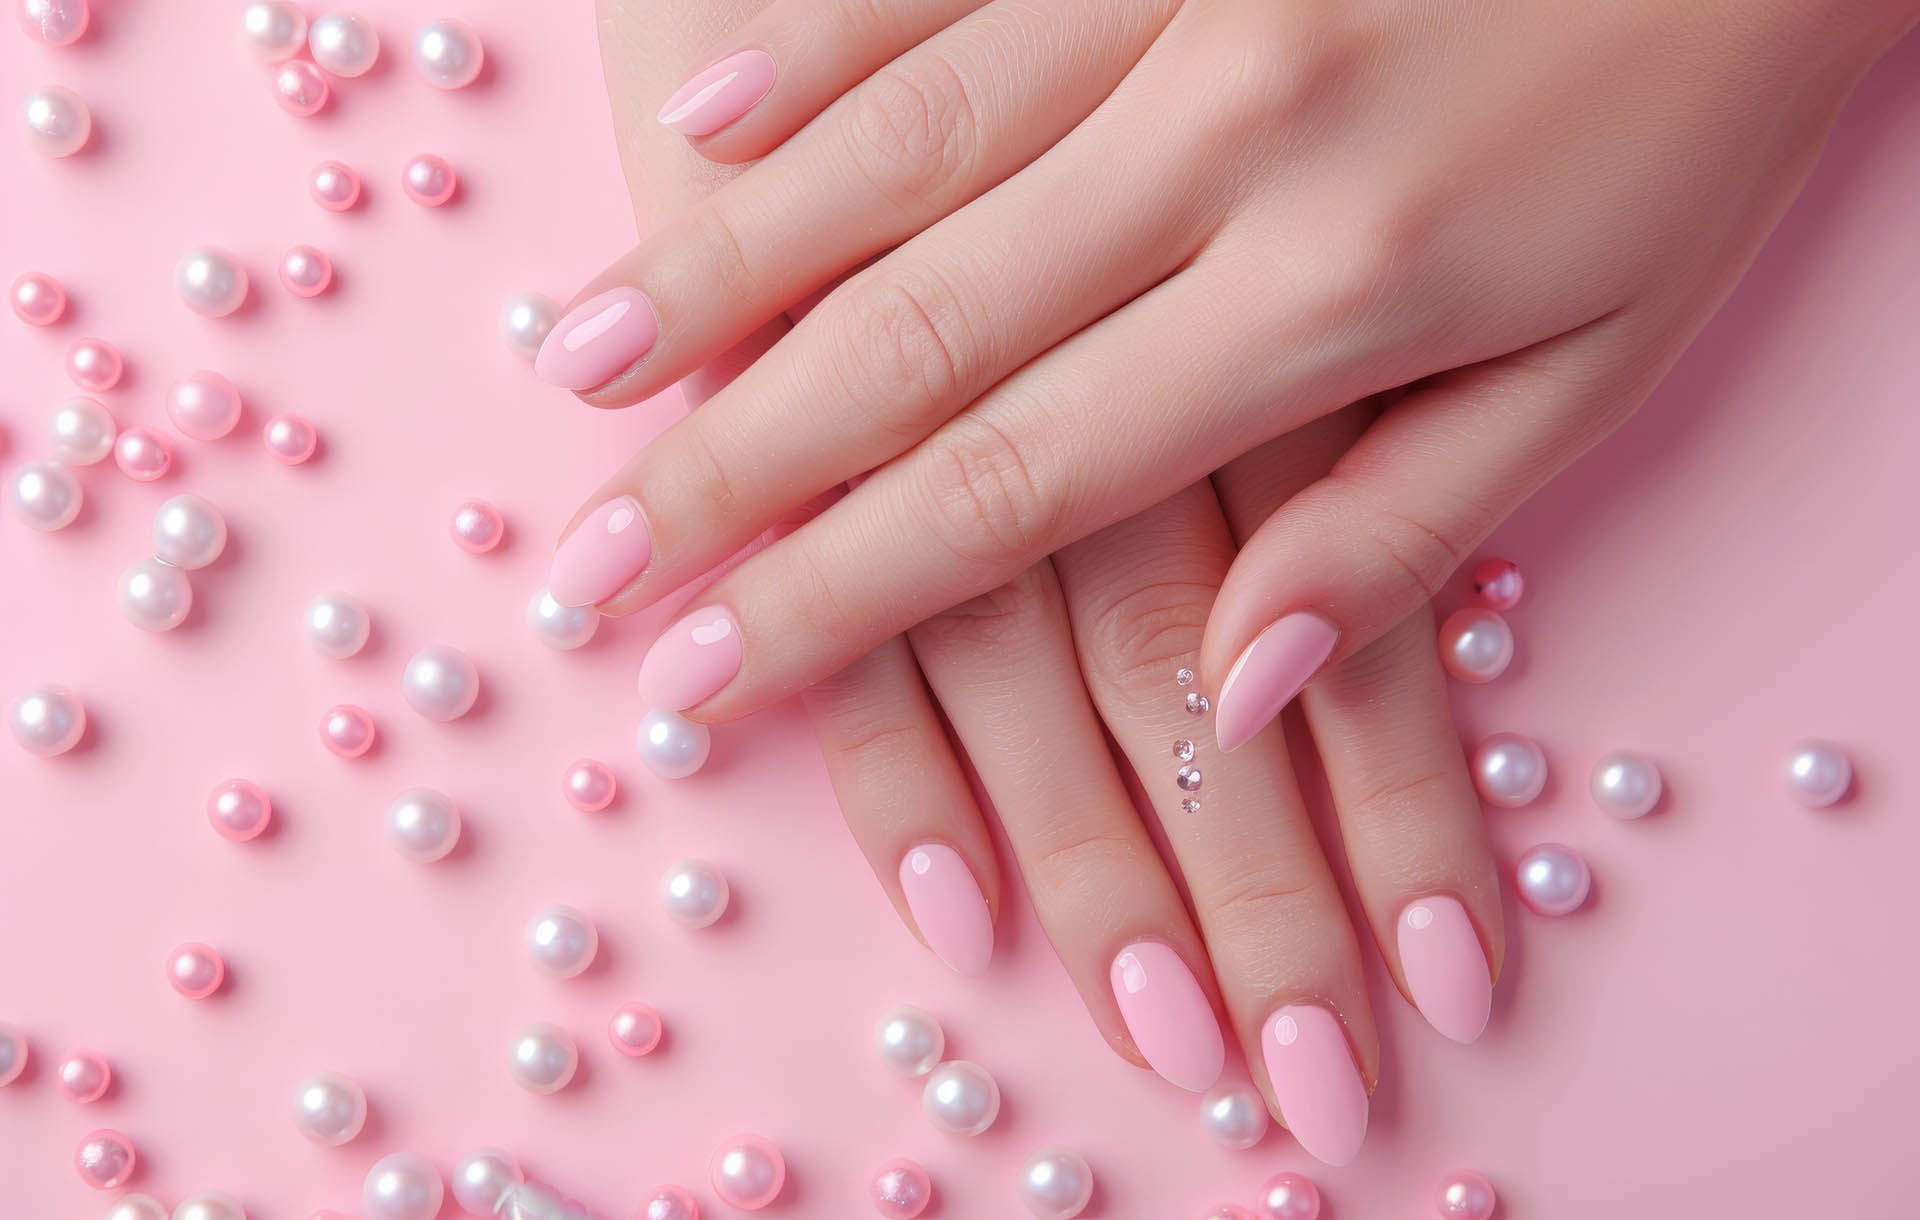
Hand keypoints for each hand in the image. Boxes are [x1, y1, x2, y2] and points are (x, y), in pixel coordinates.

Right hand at [544, 0, 1910, 747]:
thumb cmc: (1697, 113)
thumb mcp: (1600, 364)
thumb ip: (1400, 534)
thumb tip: (1238, 690)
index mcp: (1333, 291)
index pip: (1025, 485)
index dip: (845, 594)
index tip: (706, 669)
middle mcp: (1226, 141)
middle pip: (920, 341)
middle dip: (734, 469)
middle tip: (590, 564)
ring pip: (897, 160)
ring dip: (722, 276)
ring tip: (574, 377)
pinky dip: (815, 60)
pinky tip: (695, 132)